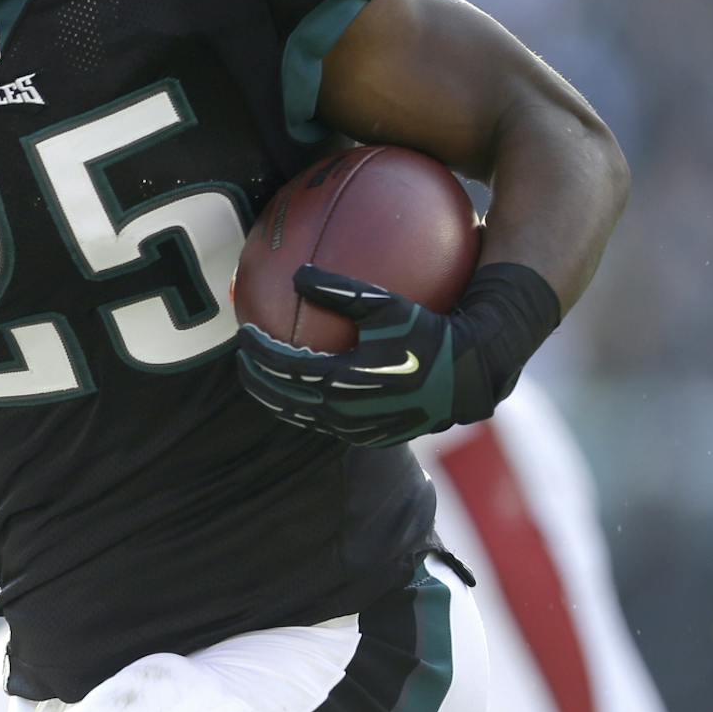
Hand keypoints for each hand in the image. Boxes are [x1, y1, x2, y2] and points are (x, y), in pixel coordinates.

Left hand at [235, 262, 557, 446]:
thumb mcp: (387, 304)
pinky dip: (305, 406)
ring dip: (278, 397)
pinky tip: (303, 388)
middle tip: (243, 357)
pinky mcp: (370, 437)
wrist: (469, 375)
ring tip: (262, 377)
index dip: (260, 353)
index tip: (245, 333)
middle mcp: (345, 412)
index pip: (285, 369)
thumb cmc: (430, 330)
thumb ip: (340, 289)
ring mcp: (357, 429)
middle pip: (285, 400)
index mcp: (343, 381)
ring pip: (303, 417)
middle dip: (258, 379)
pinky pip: (325, 423)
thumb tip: (297, 275)